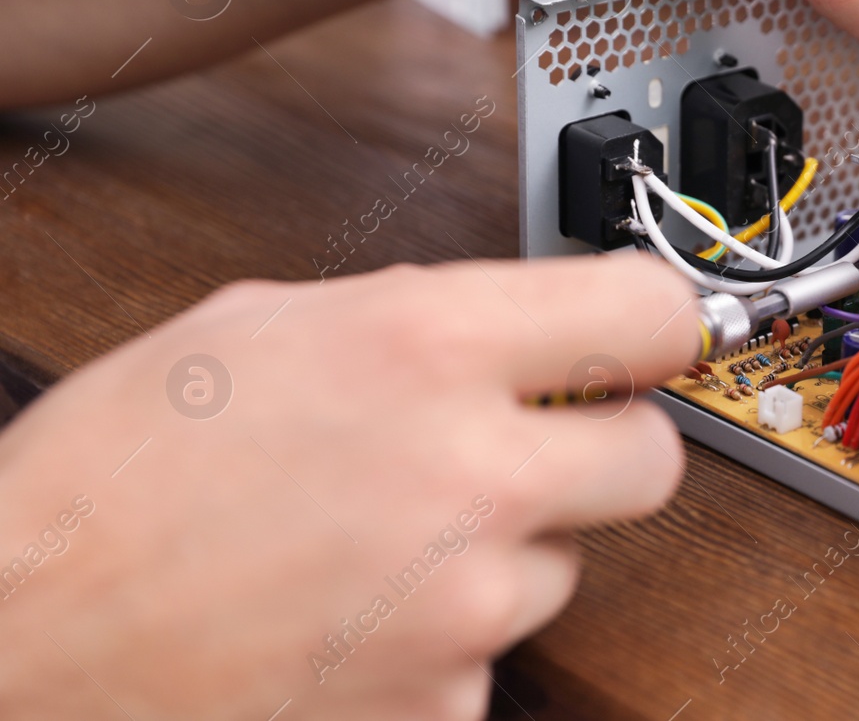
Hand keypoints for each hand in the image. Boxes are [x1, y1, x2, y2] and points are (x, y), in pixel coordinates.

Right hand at [0, 255, 696, 719]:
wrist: (20, 648)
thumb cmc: (107, 486)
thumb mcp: (257, 332)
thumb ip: (412, 318)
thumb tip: (504, 326)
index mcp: (424, 350)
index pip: (653, 311)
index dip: (662, 320)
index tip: (655, 333)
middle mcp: (467, 477)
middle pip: (653, 458)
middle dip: (604, 448)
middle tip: (534, 448)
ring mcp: (462, 608)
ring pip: (562, 567)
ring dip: (500, 552)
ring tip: (380, 545)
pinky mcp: (441, 708)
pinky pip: (488, 659)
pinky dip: (440, 641)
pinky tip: (352, 617)